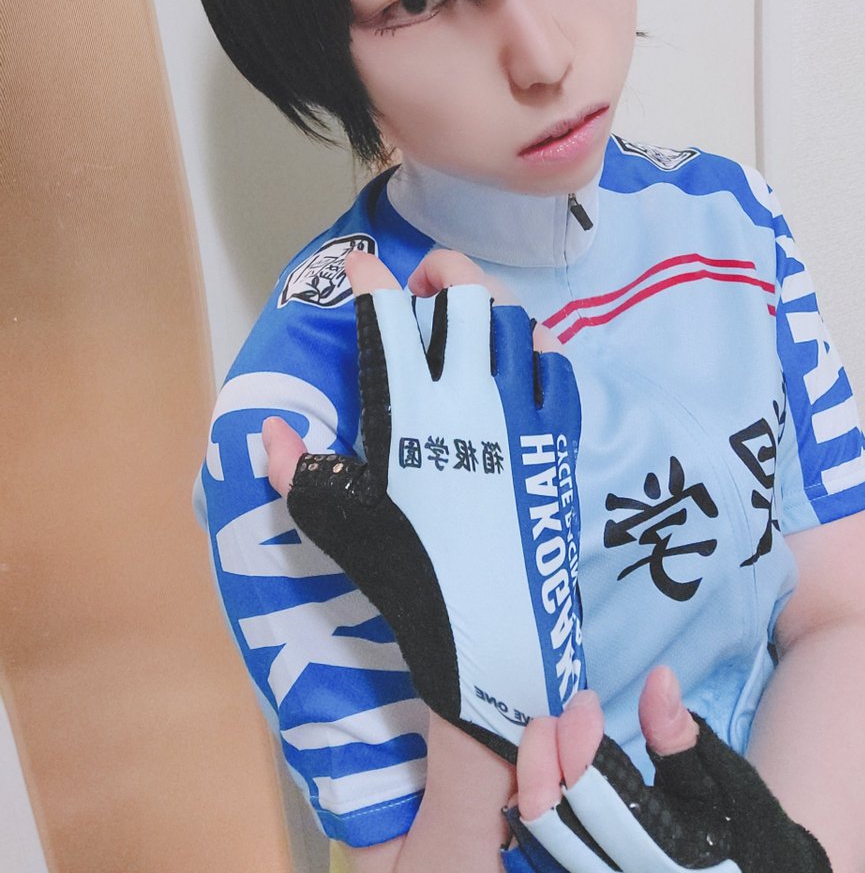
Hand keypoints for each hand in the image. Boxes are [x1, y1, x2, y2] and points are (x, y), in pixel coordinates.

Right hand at [265, 249, 584, 761]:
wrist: (494, 631)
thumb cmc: (410, 576)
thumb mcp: (338, 524)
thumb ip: (299, 470)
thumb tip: (270, 429)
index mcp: (409, 411)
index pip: (386, 319)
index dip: (368, 281)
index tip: (359, 268)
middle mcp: (470, 395)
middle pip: (462, 294)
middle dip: (437, 273)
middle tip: (422, 288)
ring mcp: (523, 409)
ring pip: (512, 317)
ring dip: (486, 306)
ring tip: (467, 321)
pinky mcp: (561, 432)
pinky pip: (556, 361)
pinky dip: (534, 345)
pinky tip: (518, 360)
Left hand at [505, 668, 830, 872]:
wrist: (744, 872)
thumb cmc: (734, 826)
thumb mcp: (720, 777)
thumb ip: (681, 736)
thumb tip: (658, 678)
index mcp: (668, 858)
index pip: (600, 801)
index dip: (580, 746)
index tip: (584, 703)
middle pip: (553, 824)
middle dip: (541, 760)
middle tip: (550, 721)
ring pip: (536, 841)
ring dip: (531, 783)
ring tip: (545, 743)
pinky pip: (536, 855)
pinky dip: (530, 814)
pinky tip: (541, 780)